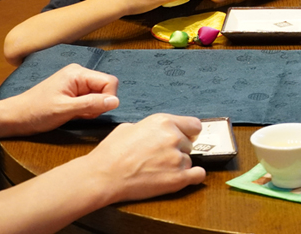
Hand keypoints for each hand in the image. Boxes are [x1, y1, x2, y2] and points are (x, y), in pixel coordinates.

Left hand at [0, 64, 118, 137]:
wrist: (16, 117)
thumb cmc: (36, 112)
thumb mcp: (65, 110)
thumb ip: (92, 104)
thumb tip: (116, 101)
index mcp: (78, 73)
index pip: (109, 81)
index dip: (107, 98)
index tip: (93, 111)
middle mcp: (80, 74)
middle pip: (105, 88)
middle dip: (98, 104)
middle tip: (82, 113)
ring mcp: (77, 82)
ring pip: (99, 95)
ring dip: (91, 108)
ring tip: (74, 113)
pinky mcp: (74, 91)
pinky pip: (91, 99)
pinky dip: (86, 109)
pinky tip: (74, 113)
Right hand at [84, 113, 205, 203]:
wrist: (102, 176)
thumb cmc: (111, 153)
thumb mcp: (130, 127)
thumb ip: (151, 127)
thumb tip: (157, 131)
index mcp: (163, 122)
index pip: (194, 124)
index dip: (189, 132)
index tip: (185, 137)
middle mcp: (174, 137)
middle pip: (189, 143)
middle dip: (178, 149)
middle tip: (161, 156)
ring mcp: (177, 158)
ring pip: (188, 160)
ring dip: (178, 165)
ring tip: (158, 169)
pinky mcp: (177, 178)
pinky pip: (198, 175)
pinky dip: (194, 176)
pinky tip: (186, 176)